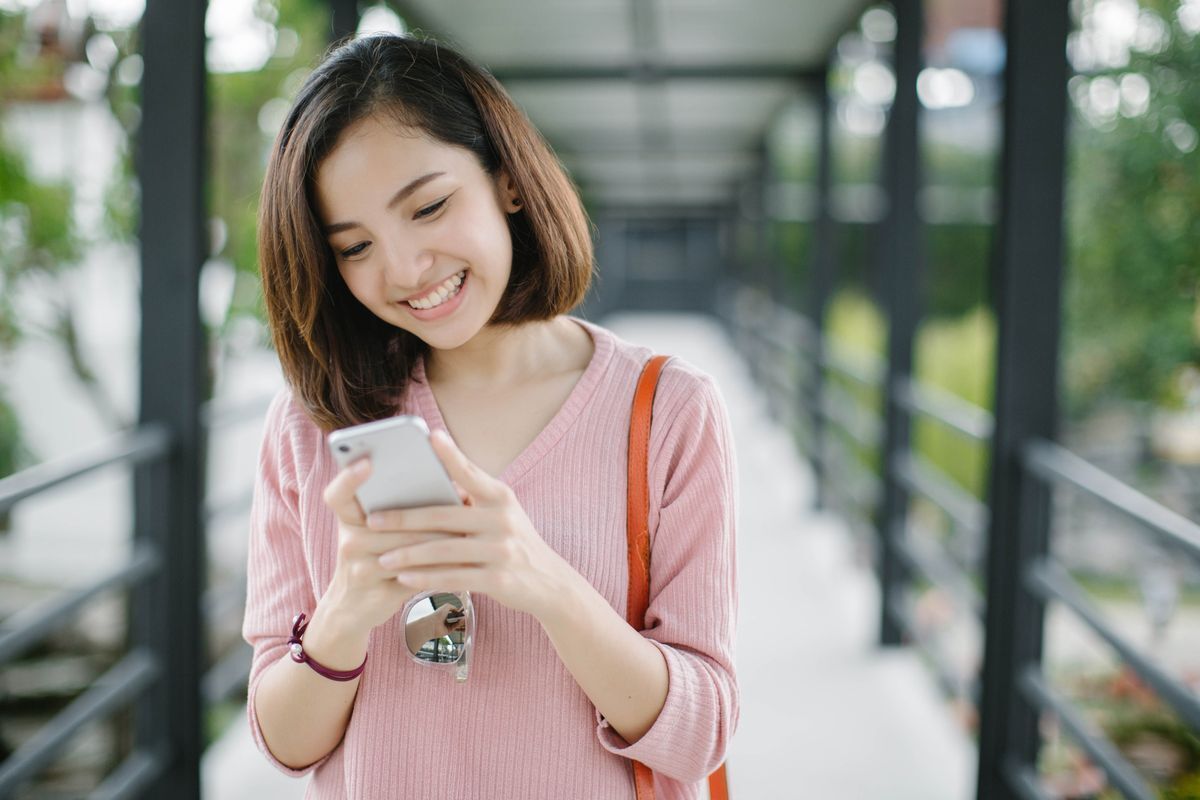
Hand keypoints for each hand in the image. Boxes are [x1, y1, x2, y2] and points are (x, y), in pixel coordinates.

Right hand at [319, 458, 455, 637]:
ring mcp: (358, 566)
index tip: (367, 462)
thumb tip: (460, 491)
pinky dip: (440, 567)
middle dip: (431, 514)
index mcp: (348, 517)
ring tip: (469, 531)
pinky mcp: (377, 590)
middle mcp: (348, 538)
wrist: (354, 607)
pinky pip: (414, 573)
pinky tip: (462, 562)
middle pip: (393, 520)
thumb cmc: (378, 557)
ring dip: (441, 540)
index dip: (348, 478)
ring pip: (408, 547)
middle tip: (464, 502)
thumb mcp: (380, 531)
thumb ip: (405, 509)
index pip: (338, 493)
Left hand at [368, 429, 577, 618]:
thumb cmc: (514, 541)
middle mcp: (502, 520)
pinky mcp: (499, 579)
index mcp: (501, 497)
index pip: (470, 472)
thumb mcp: (502, 512)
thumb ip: (472, 496)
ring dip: (409, 554)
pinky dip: (427, 579)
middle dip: (404, 518)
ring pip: (445, 550)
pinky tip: (404, 579)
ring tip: (382, 558)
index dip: (451, 455)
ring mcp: (501, 550)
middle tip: (373, 520)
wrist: (550, 583)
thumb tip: (430, 478)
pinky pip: (454, 578)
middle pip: (444, 516)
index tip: (430, 437)